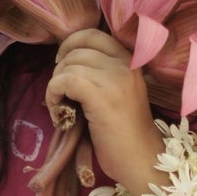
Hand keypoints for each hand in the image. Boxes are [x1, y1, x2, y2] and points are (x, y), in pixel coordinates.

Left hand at [46, 30, 163, 195]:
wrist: (143, 161)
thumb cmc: (128, 134)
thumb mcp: (120, 93)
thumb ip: (102, 74)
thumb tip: (66, 61)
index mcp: (131, 61)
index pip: (93, 34)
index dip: (71, 45)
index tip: (64, 66)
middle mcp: (125, 65)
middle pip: (76, 50)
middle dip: (60, 70)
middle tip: (61, 94)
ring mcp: (115, 79)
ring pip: (68, 66)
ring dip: (55, 86)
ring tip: (61, 109)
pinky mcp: (102, 97)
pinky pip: (64, 81)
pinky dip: (53, 95)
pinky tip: (58, 114)